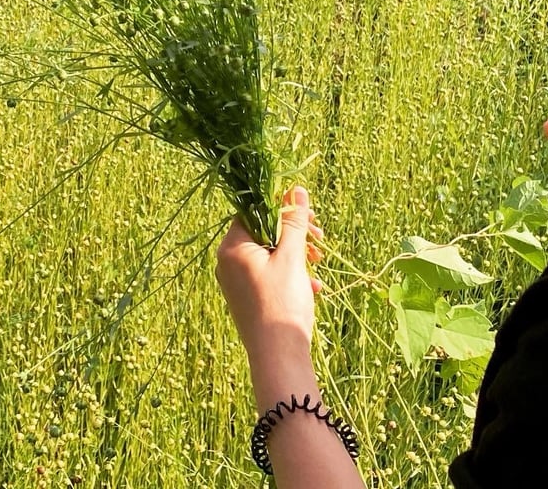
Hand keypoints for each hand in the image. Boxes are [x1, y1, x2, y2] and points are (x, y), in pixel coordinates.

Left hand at [216, 186, 323, 409]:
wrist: (278, 358)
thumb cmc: (282, 303)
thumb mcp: (292, 257)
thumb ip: (294, 221)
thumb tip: (296, 189)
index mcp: (232, 247)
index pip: (254, 210)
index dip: (283, 207)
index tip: (308, 215)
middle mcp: (228, 262)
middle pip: (264, 231)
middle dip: (294, 233)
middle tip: (319, 238)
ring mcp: (236, 281)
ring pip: (269, 254)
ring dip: (297, 254)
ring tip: (318, 264)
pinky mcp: (247, 297)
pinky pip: (269, 275)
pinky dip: (290, 274)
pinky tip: (312, 287)